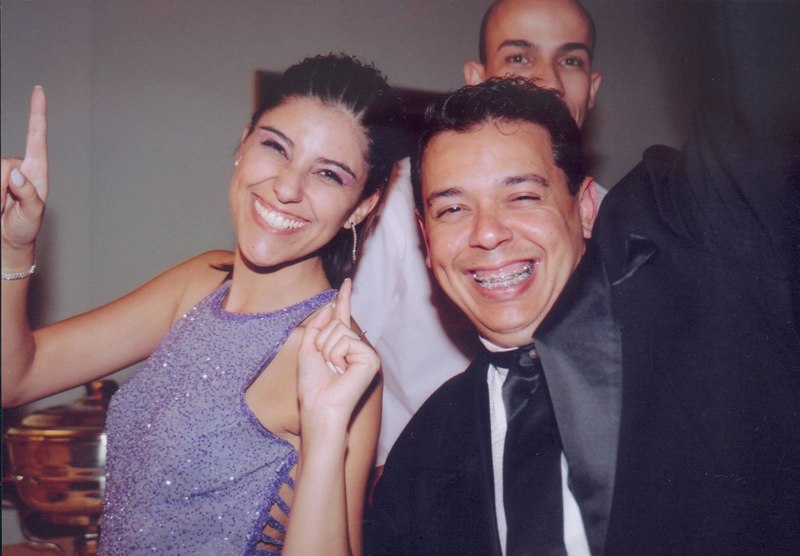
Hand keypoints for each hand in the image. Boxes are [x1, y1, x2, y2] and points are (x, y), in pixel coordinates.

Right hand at [1, 87, 47, 254]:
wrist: (7, 241)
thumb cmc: (24, 228)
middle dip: (1, 188)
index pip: (36, 136)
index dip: (37, 113)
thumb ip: (27, 195)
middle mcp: (17, 166)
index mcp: (35, 170)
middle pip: (3, 165)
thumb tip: (16, 175)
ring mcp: (1, 172)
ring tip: (1, 209)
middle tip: (7, 208)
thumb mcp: (32, 214)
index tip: (39, 90)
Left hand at [297, 278, 379, 430]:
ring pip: (339, 331)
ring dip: (328, 351)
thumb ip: (317, 328)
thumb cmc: (313, 386)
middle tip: (326, 365)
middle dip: (322, 342)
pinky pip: (346, 341)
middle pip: (336, 323)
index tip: (346, 283)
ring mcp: (366, 353)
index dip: (343, 300)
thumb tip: (330, 306)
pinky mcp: (370, 359)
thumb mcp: (309, 350)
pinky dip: (336, 355)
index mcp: (344, 347)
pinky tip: (340, 371)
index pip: (342, 319)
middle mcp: (358, 348)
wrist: (319, 407)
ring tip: (332, 370)